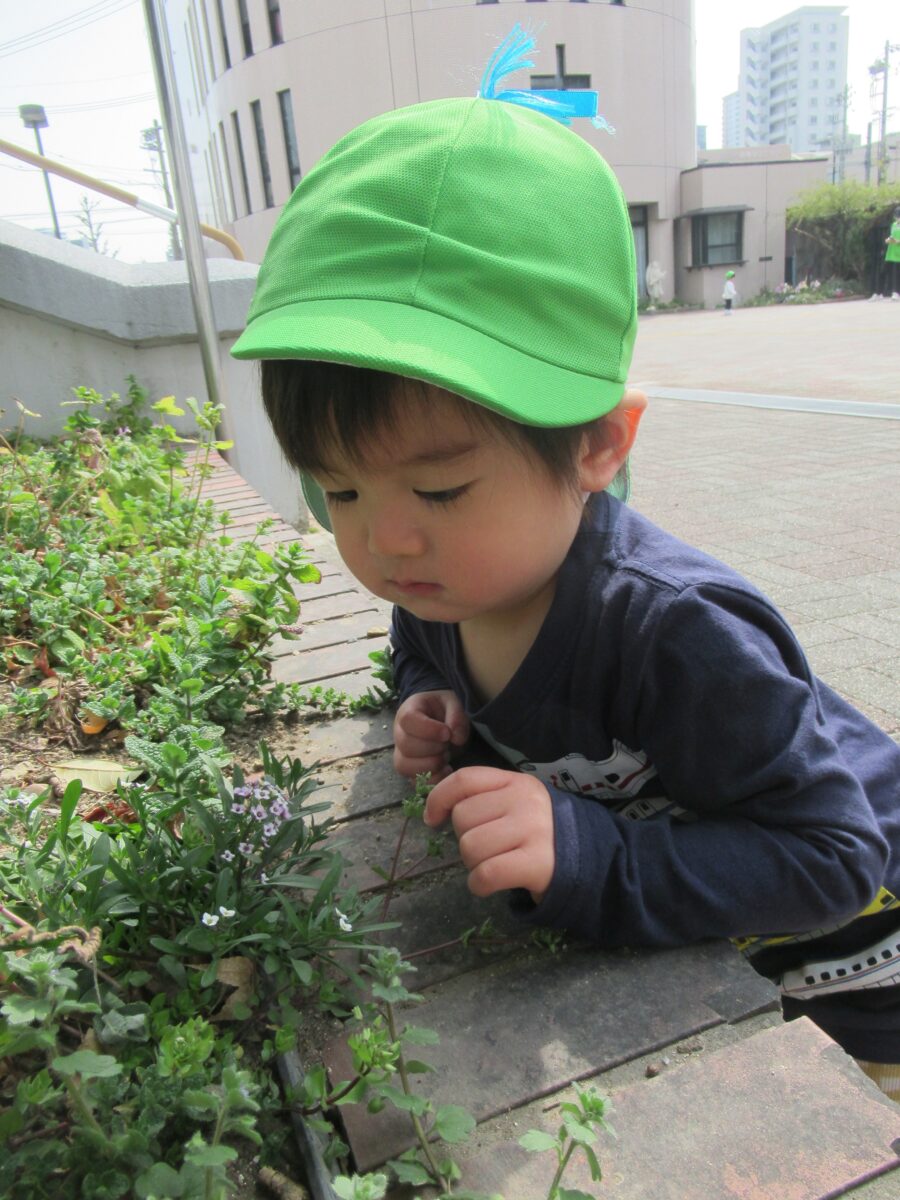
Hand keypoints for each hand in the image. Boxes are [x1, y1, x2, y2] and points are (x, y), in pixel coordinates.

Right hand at [393, 689, 469, 780]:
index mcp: (408, 711)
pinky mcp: (409, 771)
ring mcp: (401, 754)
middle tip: (448, 743)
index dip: (428, 729)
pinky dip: (433, 779)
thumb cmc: (444, 711)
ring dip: (431, 764)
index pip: (408, 720)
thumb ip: (457, 716)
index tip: (447, 733)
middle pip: (406, 745)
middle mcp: (399, 733)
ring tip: (446, 755)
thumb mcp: (453, 703)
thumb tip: (456, 738)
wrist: (441, 722)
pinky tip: (446, 769)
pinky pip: (413, 782)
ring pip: (404, 766)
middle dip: (433, 748)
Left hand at [424, 766, 554, 901]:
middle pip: (463, 817)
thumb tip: (435, 810)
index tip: (432, 819)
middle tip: (487, 848)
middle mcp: (525, 801)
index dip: (439, 798)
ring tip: (493, 864)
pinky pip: (485, 875)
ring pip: (470, 847)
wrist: (588, 861)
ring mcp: (533, 831)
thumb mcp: (516, 802)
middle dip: (465, 837)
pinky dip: (478, 885)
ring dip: (472, 863)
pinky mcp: (536, 864)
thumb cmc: (539, 832)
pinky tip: (489, 884)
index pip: (465, 779)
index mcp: (516, 782)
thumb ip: (483, 798)